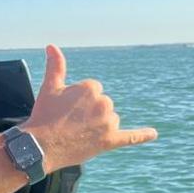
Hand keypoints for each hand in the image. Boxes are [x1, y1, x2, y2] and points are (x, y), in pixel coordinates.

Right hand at [24, 45, 157, 171]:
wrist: (41, 146)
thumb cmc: (43, 115)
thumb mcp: (49, 87)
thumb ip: (55, 65)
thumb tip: (52, 46)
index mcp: (91, 87)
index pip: (92, 91)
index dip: (77, 101)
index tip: (65, 109)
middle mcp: (104, 102)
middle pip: (102, 105)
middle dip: (89, 113)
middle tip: (69, 122)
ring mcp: (108, 122)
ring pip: (110, 120)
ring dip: (98, 126)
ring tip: (78, 133)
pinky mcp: (110, 140)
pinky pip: (131, 137)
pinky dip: (142, 135)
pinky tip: (153, 133)